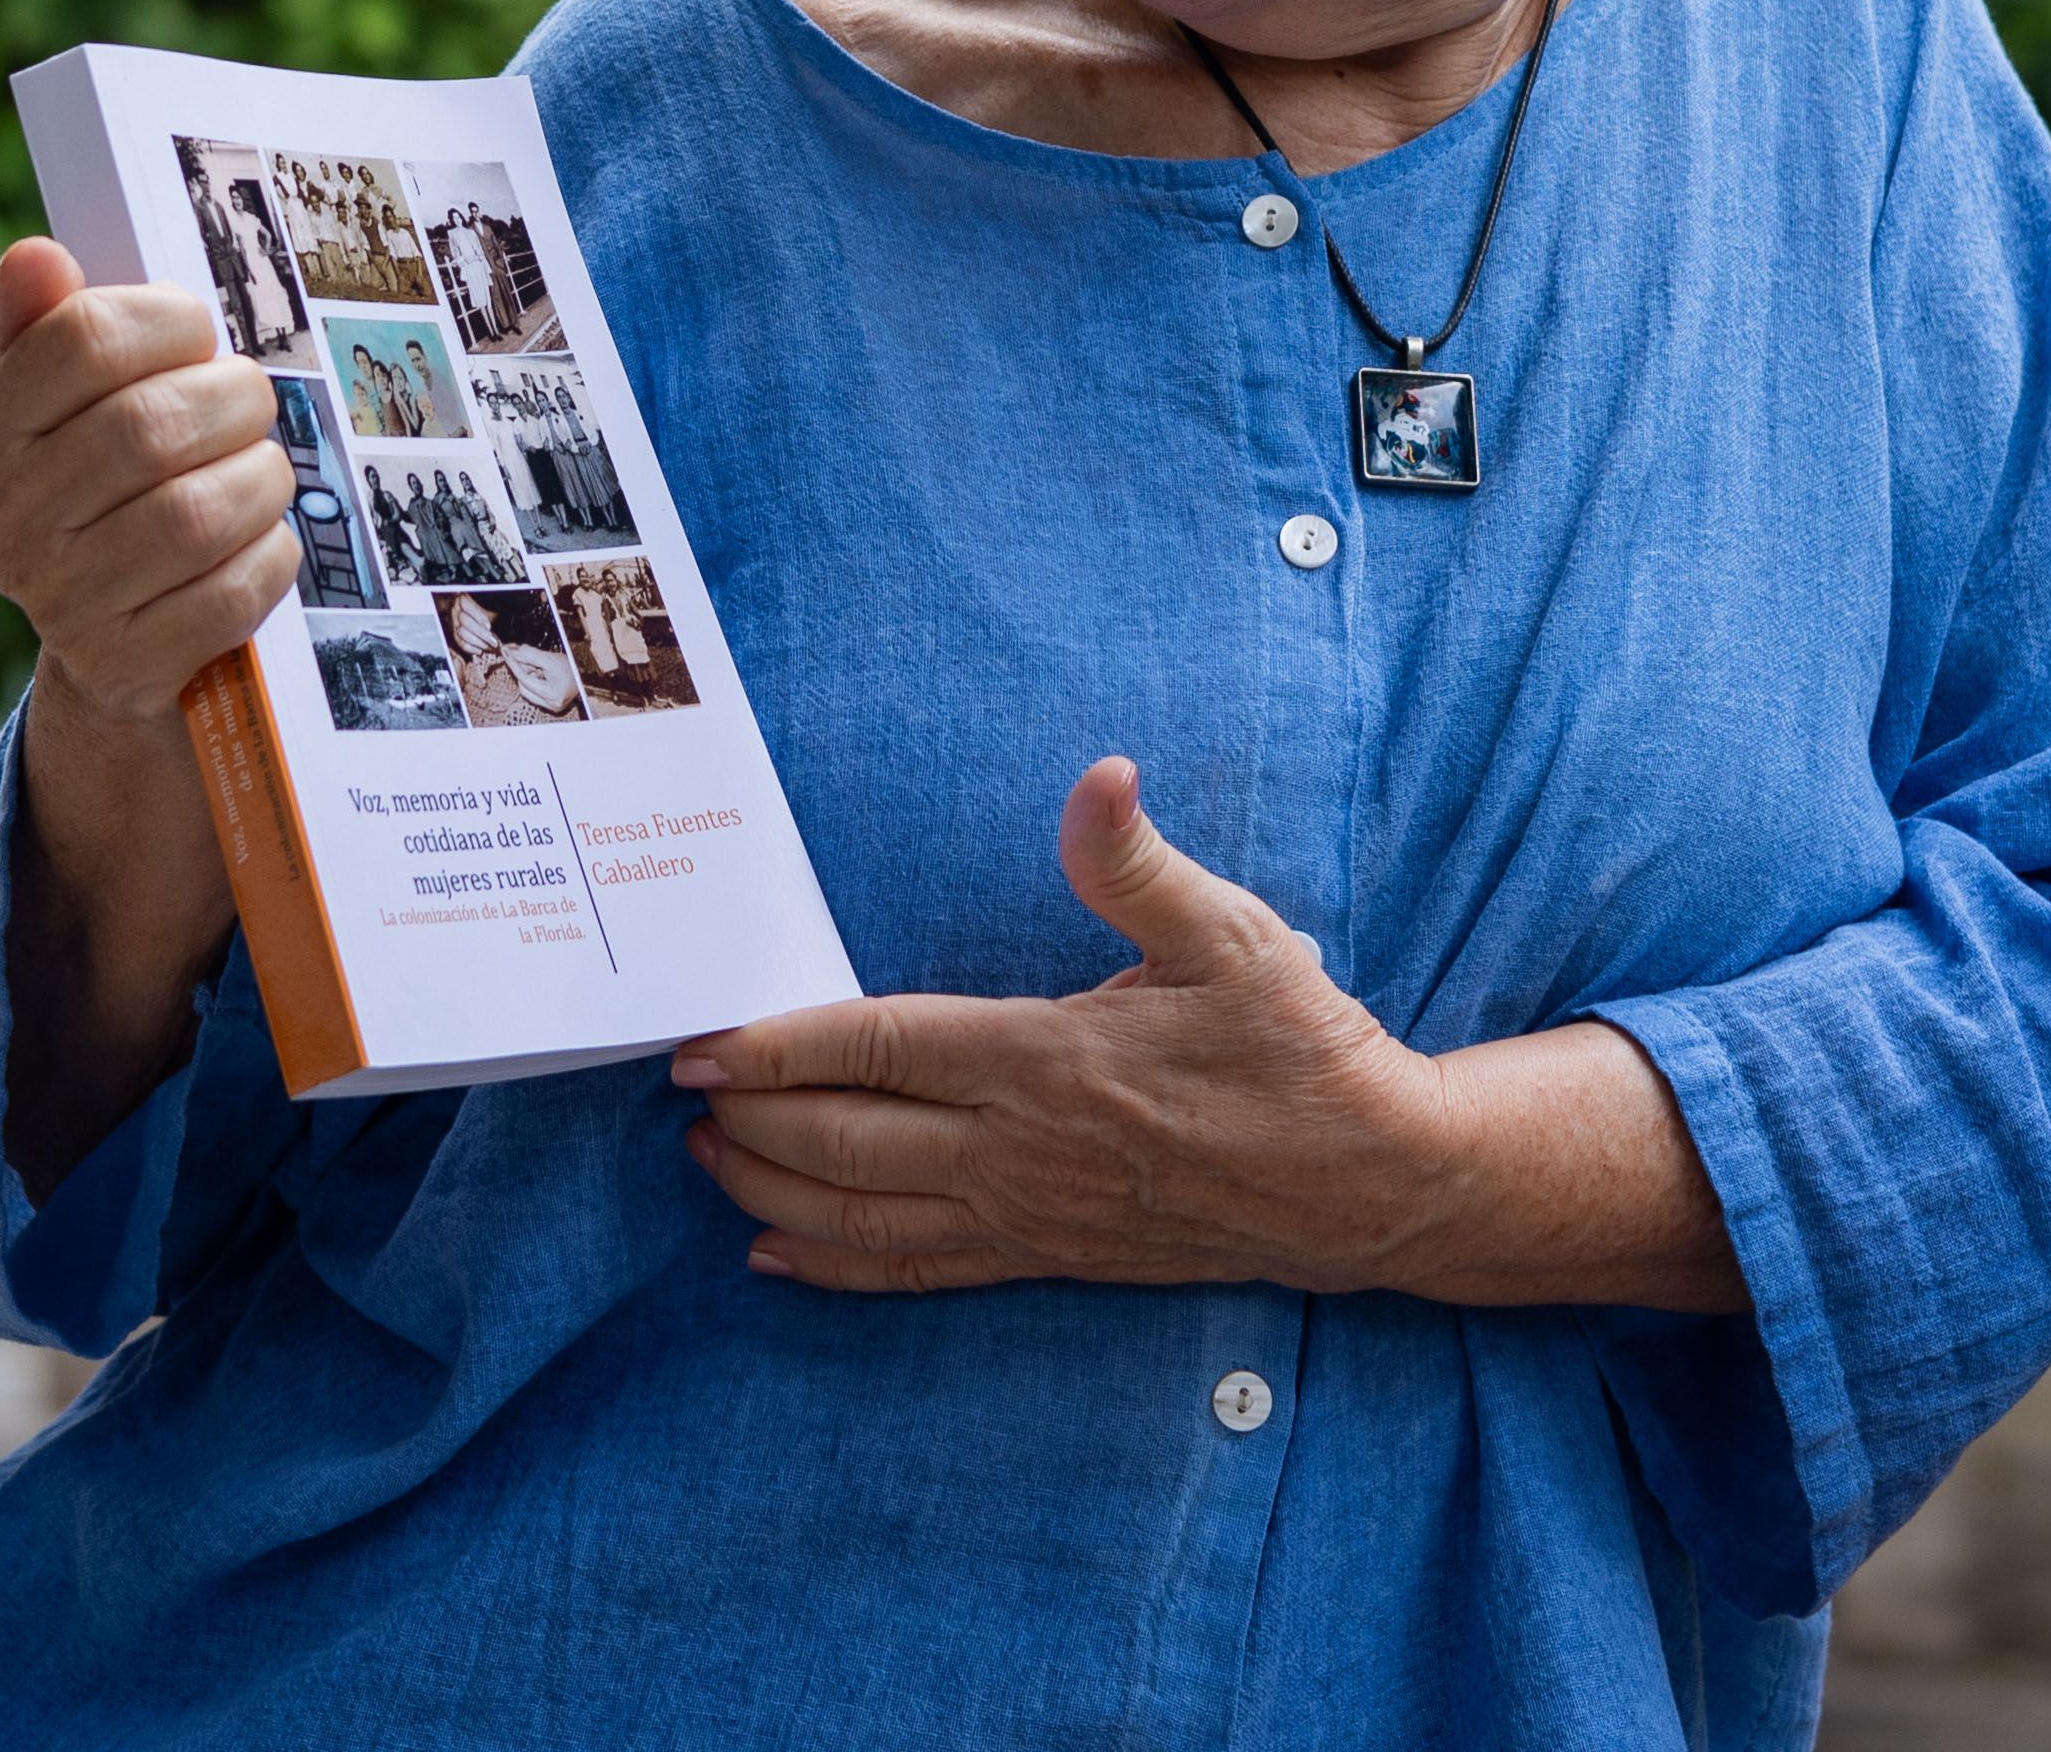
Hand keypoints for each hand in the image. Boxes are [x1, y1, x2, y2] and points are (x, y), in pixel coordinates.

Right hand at [0, 238, 296, 742]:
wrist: (101, 631)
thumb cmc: (90, 472)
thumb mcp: (52, 390)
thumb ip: (44, 316)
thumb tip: (37, 259)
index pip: (85, 338)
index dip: (167, 320)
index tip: (194, 332)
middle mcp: (5, 520)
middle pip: (153, 426)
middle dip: (230, 400)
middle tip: (247, 400)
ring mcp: (61, 603)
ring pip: (199, 515)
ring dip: (258, 478)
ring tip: (259, 468)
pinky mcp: (125, 667)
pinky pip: (231, 594)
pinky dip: (267, 555)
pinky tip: (256, 539)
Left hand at [674, 758, 1746, 1312]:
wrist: (1371, 1183)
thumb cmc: (1301, 1050)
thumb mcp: (1238, 935)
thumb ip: (1142, 865)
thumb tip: (1099, 778)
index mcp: (1049, 1060)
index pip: (881, 1049)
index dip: (781, 1047)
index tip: (702, 1043)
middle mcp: (1023, 1150)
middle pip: (847, 1142)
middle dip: (752, 1122)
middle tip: (679, 1096)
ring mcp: (1032, 1216)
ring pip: (868, 1215)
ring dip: (775, 1192)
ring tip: (709, 1162)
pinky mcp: (1051, 1258)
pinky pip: (921, 1273)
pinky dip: (838, 1268)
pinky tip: (777, 1262)